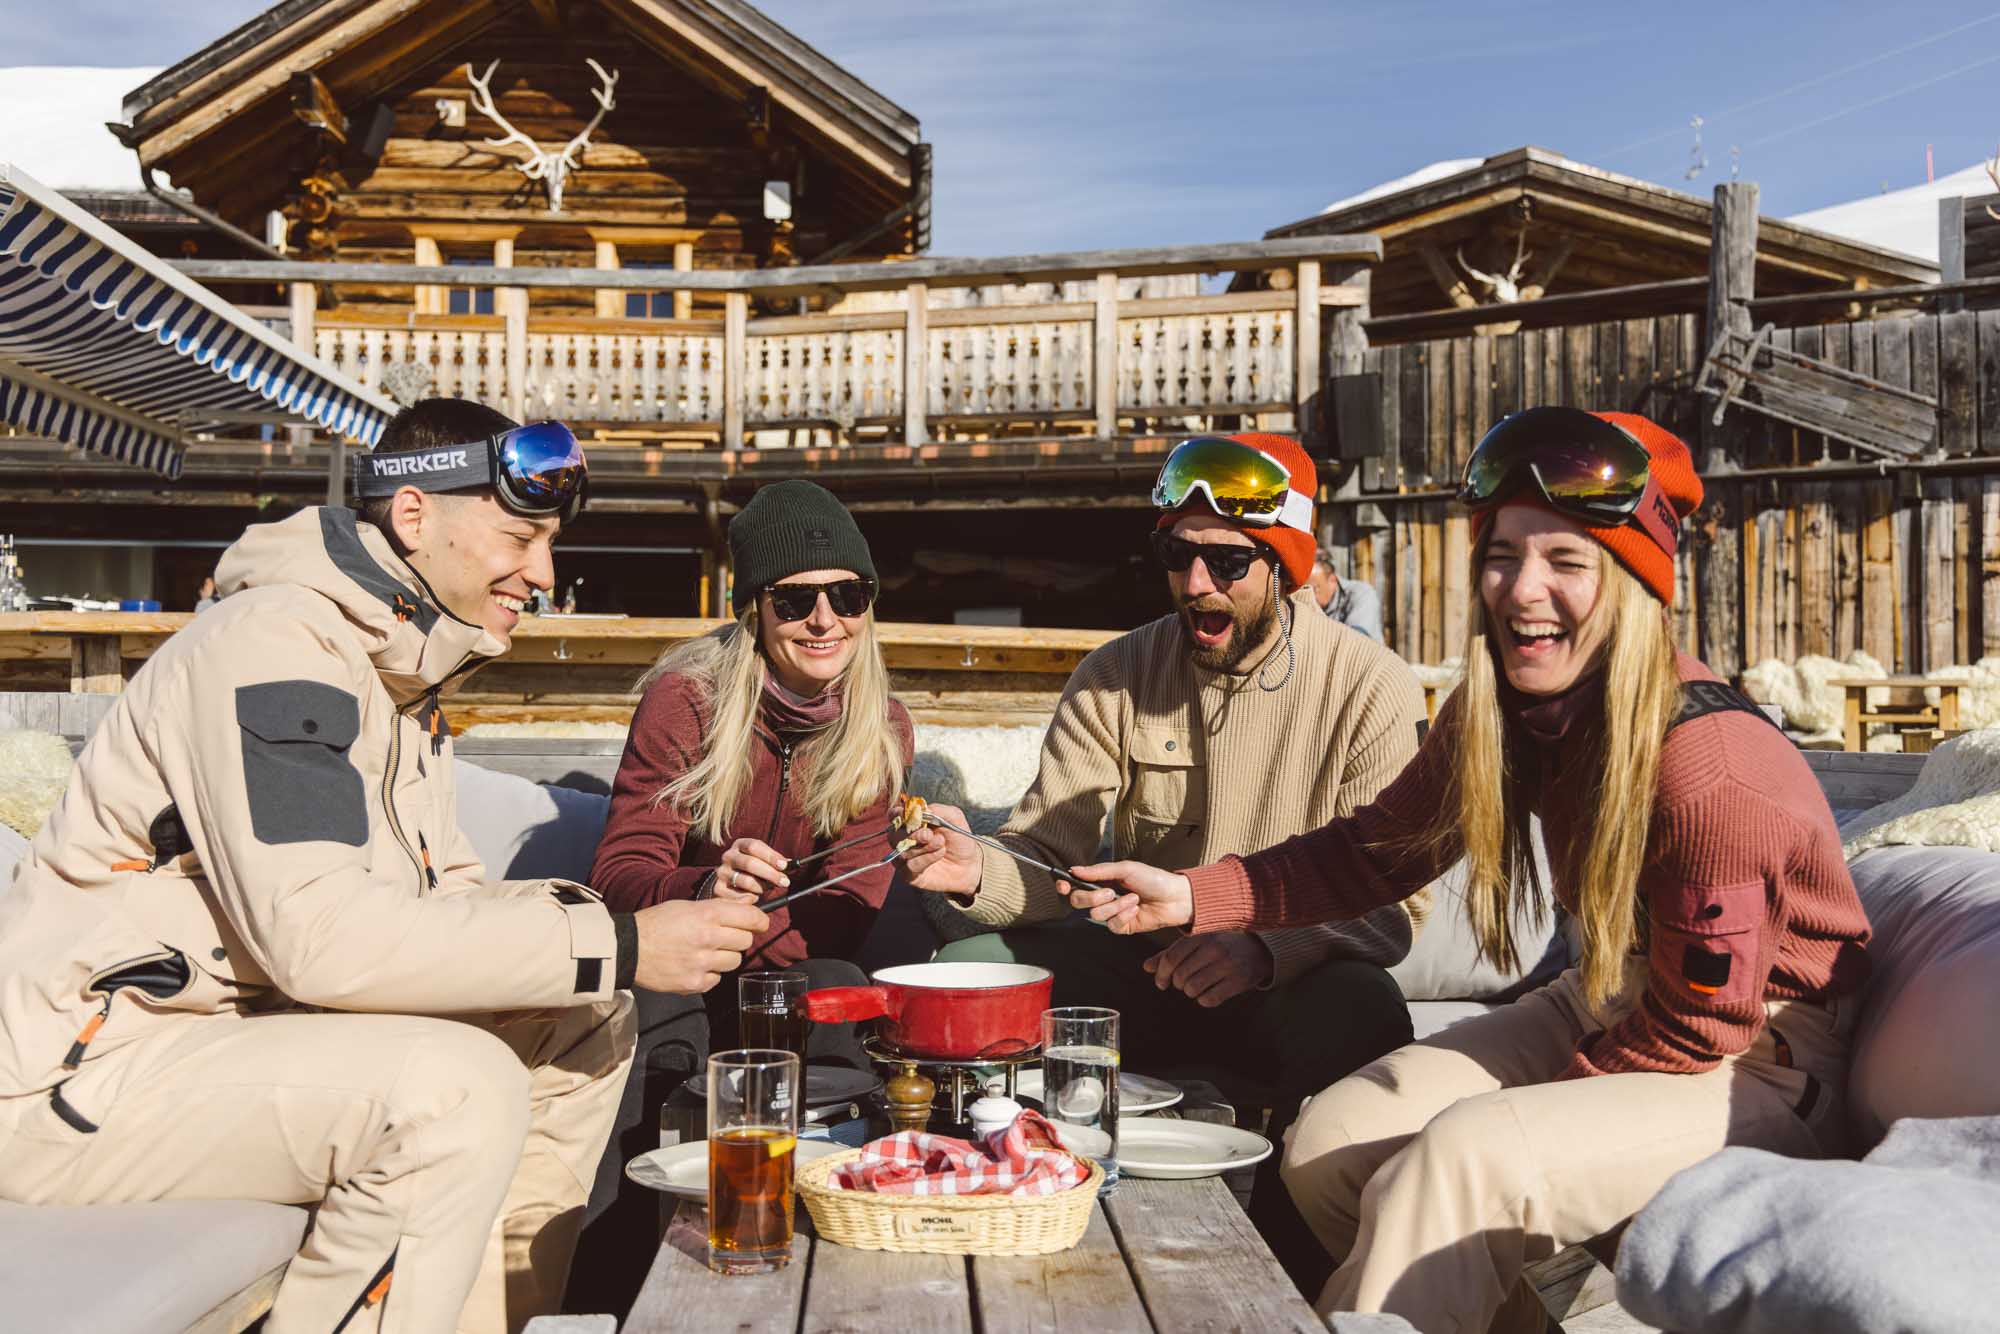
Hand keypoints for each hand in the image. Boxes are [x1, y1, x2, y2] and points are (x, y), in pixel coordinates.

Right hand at [630, 898, 768, 993]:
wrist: (628, 949)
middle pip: (746, 941)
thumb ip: (720, 907)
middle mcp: (708, 939)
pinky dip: (710, 973)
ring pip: (735, 961)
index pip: (751, 917)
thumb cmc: (658, 923)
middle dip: (738, 937)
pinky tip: (693, 964)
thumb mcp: (687, 906)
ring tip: (705, 951)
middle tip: (723, 936)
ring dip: (725, 956)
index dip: (760, 920)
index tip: (759, 923)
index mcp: (707, 915)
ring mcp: (702, 963)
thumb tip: (750, 904)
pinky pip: (717, 978)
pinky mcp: (695, 983)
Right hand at [715, 837, 788, 901]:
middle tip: (784, 882)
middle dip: (770, 873)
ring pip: (745, 881)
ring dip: (761, 887)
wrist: (728, 882)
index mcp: (740, 845)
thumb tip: (792, 864)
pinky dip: (750, 898)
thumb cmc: (752, 870)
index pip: (754, 846)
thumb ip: (776, 861)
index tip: (784, 865)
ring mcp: (721, 873)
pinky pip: (739, 896)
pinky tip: (754, 897)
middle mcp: (728, 856)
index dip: (770, 856)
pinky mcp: (718, 889)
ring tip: (767, 889)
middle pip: (750, 863)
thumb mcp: (762, 860)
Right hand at [898, 801, 982, 895]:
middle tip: (929, 834)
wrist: (969, 863)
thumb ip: (938, 810)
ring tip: (941, 843)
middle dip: (912, 834)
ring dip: (924, 847)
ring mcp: (905, 858)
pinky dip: (926, 858)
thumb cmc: (958, 838)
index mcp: (911, 822)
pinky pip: (910, 866)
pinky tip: (940, 853)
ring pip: (902, 851)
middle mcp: (904, 840)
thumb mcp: (954, 817)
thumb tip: (922, 810)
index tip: (909, 816)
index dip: (897, 814)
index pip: (894, 816)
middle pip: (894, 835)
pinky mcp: (909, 874)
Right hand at [1061, 861, 1192, 933]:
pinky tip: (1136, 909)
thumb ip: (1099, 871)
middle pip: (1079, 902)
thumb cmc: (1153, 878)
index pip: (1075, 886)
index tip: (1063, 885)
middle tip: (1111, 892)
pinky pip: (1111, 925)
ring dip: (1116, 905)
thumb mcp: (1125, 868)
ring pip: (1095, 915)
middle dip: (1093, 897)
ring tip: (1134, 898)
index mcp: (1102, 881)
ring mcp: (1112, 913)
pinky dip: (1124, 915)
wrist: (1174, 897)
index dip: (1065, 886)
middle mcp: (1103, 897)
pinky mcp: (1121, 927)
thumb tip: (1074, 869)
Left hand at [1144, 932, 1271, 1006]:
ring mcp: (1227, 964)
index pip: (1171, 958)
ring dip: (1190, 992)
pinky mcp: (1238, 981)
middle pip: (1180, 976)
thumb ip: (1170, 953)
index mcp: (1201, 935)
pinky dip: (1204, 999)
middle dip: (1177, 983)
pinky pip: (1209, 999)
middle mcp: (1214, 948)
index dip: (1161, 974)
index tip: (1161, 983)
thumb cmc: (1220, 944)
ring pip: (1192, 989)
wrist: (1258, 949)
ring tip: (1196, 986)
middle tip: (1182, 983)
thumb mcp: (1196, 943)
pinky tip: (1209, 992)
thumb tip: (1146, 967)